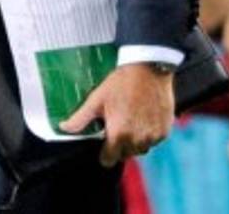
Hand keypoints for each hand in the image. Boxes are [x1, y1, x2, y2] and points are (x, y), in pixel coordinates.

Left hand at [60, 63, 174, 166]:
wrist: (148, 69)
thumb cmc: (121, 82)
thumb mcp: (97, 98)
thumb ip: (80, 118)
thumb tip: (64, 128)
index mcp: (119, 135)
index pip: (109, 159)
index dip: (104, 153)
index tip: (103, 143)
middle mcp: (138, 140)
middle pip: (125, 154)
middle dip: (119, 145)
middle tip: (117, 124)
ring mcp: (153, 137)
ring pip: (141, 148)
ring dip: (134, 141)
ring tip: (130, 119)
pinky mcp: (165, 131)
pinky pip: (154, 140)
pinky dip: (148, 133)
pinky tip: (143, 117)